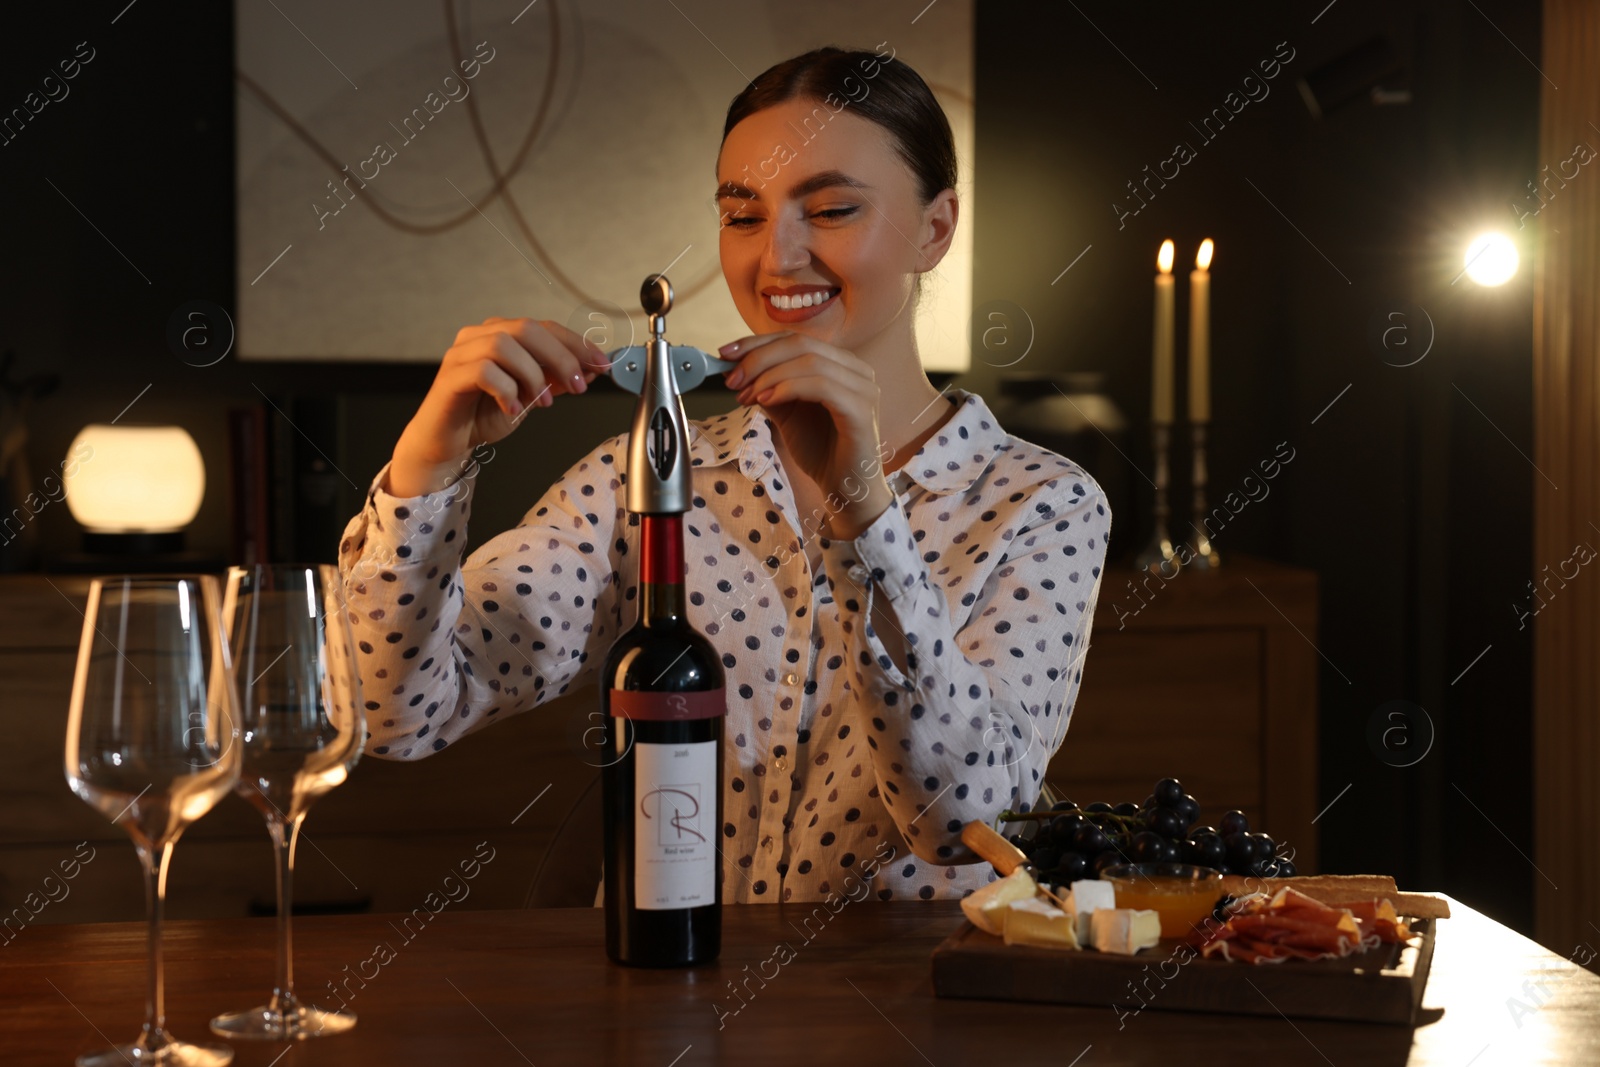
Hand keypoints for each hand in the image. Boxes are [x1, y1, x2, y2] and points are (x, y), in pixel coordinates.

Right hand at [389, 317, 612, 496]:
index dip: (576, 344)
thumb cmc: (485, 415)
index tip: (602, 364)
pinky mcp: (450, 377)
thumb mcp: (532, 397)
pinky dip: (506, 389)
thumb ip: (556, 380)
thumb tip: (589, 369)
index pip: (544, 327)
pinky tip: (512, 409)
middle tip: (577, 386)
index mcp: (501, 334)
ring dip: (532, 375)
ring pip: (504, 344)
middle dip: (560, 357)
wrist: (448, 443)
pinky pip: (483, 371)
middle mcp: (479, 336)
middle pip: (527, 328)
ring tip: (541, 403)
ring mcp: (461, 354)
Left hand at [720, 332, 893, 537]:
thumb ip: (769, 388)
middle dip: (759, 358)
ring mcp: (863, 387)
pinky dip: (788, 388)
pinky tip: (766, 401)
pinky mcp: (862, 408)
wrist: (844, 488)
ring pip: (810, 361)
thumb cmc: (821, 451)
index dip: (757, 343)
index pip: (795, 339)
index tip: (725, 355)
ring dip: (769, 376)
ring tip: (746, 396)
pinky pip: (821, 385)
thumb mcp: (786, 413)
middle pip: (801, 344)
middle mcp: (857, 369)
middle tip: (732, 380)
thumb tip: (737, 369)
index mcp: (840, 365)